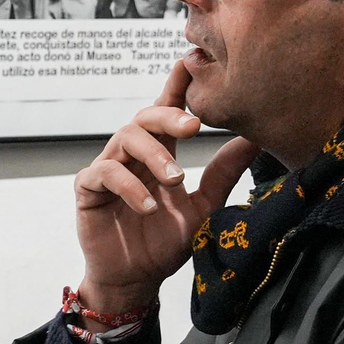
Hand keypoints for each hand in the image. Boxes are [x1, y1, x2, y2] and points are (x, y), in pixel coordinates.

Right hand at [73, 60, 258, 320]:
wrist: (136, 280)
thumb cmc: (166, 242)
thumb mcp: (204, 206)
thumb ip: (223, 172)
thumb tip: (255, 139)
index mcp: (159, 152)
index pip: (167, 111)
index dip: (177, 87)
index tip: (190, 64)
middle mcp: (133, 154)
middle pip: (145, 117)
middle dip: (168, 116)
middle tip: (193, 127)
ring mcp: (108, 169)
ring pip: (125, 139)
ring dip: (153, 156)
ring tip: (175, 180)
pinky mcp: (88, 190)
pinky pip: (103, 174)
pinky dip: (127, 185)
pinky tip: (147, 205)